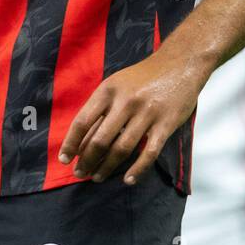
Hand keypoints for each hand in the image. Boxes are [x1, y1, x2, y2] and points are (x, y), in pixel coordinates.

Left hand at [58, 50, 202, 183]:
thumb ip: (101, 108)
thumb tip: (81, 140)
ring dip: (107, 167)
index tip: (64, 159)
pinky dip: (137, 170)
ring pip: (122, 149)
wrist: (180, 64)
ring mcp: (147, 113)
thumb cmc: (143, 77)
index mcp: (109, 90)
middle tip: (80, 173)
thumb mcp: (117, 84)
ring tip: (97, 177)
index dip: (71, 143)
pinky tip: (127, 180)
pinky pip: (149, 153)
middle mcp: (126, 101)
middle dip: (87, 161)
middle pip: (100, 139)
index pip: (83, 121)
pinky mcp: (166, 124)